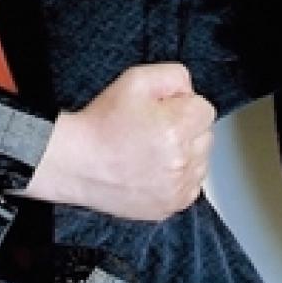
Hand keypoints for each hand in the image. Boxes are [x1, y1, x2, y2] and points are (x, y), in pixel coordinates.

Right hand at [22, 63, 214, 220]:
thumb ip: (173, 76)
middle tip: (153, 130)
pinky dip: (177, 179)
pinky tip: (152, 171)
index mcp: (177, 127)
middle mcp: (182, 161)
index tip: (161, 111)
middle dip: (186, 130)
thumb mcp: (135, 80)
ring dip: (185, 155)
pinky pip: (190, 187)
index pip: (205, 110)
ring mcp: (177, 188)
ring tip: (151, 152)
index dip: (182, 105)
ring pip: (200, 163)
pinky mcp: (170, 206)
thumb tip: (190, 91)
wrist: (76, 162)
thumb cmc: (101, 123)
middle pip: (205, 136)